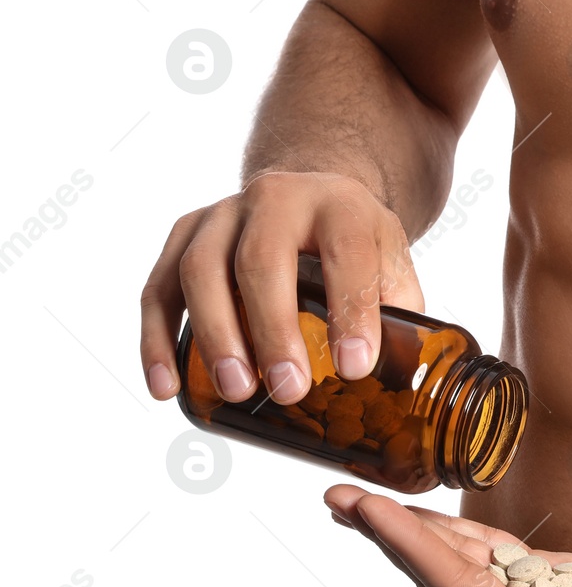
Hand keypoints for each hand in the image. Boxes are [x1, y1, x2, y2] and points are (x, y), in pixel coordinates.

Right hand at [140, 172, 422, 404]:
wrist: (312, 197)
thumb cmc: (356, 244)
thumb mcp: (392, 263)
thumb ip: (399, 313)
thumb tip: (398, 383)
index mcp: (340, 205)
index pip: (346, 253)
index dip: (351, 312)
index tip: (354, 369)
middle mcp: (276, 198)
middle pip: (261, 259)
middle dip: (273, 330)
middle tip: (289, 390)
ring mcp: (222, 213)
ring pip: (201, 269)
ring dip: (215, 336)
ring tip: (237, 390)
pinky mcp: (184, 234)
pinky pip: (158, 288)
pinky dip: (157, 340)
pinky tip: (167, 387)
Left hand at [324, 484, 571, 586]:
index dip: (410, 551)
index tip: (370, 511)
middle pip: (444, 584)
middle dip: (392, 539)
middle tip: (342, 497)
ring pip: (464, 570)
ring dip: (416, 534)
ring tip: (364, 504)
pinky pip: (497, 560)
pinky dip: (461, 534)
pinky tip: (430, 518)